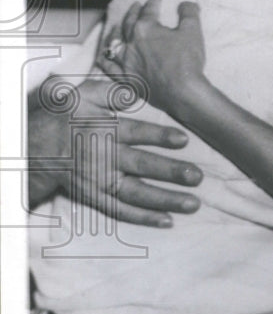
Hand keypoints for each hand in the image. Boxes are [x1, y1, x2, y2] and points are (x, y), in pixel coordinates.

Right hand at [29, 77, 201, 226]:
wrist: (34, 147)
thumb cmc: (66, 117)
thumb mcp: (82, 95)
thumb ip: (109, 93)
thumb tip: (133, 94)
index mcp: (105, 130)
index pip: (136, 133)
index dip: (159, 136)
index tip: (183, 139)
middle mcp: (104, 158)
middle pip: (142, 166)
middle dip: (170, 172)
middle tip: (197, 176)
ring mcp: (100, 181)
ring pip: (136, 193)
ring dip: (165, 199)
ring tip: (193, 203)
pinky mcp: (96, 198)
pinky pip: (121, 211)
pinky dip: (143, 217)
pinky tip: (168, 221)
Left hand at [97, 0, 206, 118]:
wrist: (183, 92)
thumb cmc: (187, 60)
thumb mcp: (193, 31)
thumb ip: (188, 13)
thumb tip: (185, 4)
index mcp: (146, 28)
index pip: (149, 9)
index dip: (155, 0)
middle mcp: (131, 43)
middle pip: (129, 23)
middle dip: (133, 12)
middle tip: (136, 5)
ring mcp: (126, 61)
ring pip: (114, 43)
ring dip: (115, 32)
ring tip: (116, 27)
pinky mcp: (126, 78)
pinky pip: (109, 66)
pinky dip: (105, 59)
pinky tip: (104, 55)